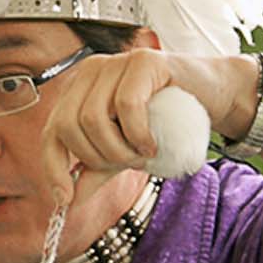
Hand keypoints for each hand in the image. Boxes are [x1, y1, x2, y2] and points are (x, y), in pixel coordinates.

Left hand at [42, 48, 174, 204]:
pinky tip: (151, 145)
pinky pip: (126, 104)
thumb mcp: (124, 150)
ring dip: (118, 149)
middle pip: (68, 126)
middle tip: (128, 164)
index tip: (64, 199)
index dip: (53, 168)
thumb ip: (96, 171)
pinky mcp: (143, 61)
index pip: (51, 131)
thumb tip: (68, 201)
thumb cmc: (164, 121)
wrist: (211, 97)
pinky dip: (136, 133)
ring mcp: (115, 62)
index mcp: (78, 91)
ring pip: (93, 117)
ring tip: (143, 155)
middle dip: (96, 157)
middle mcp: (90, 72)